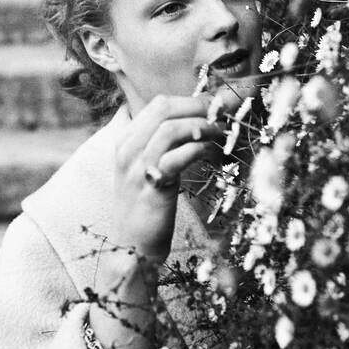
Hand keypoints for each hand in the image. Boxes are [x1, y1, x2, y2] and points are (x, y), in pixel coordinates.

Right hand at [110, 93, 223, 264]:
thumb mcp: (141, 170)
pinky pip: (179, 156)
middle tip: (223, 113)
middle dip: (198, 106)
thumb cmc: (144, 207)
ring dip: (203, 125)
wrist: (132, 248)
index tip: (213, 105)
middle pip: (163, 108)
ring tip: (223, 132)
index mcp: (125, 142)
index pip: (157, 104)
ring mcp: (137, 168)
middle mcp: (127, 150)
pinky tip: (215, 153)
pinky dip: (201, 149)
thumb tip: (182, 122)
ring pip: (171, 129)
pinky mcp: (153, 187)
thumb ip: (153, 145)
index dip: (189, 100)